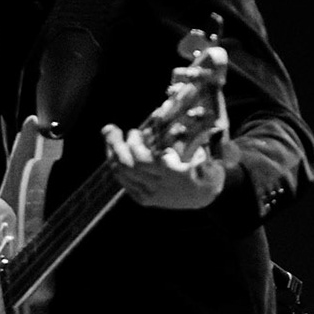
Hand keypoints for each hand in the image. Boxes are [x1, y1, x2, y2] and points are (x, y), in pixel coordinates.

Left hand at [102, 124, 225, 209]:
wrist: (204, 196)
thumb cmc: (203, 167)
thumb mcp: (201, 152)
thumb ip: (184, 137)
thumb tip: (160, 113)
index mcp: (173, 175)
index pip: (142, 160)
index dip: (134, 144)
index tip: (135, 131)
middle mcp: (159, 187)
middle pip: (127, 166)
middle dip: (116, 145)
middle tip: (111, 128)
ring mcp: (150, 195)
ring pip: (122, 174)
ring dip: (112, 153)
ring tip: (109, 136)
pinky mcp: (144, 200)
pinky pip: (124, 182)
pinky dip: (116, 166)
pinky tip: (113, 153)